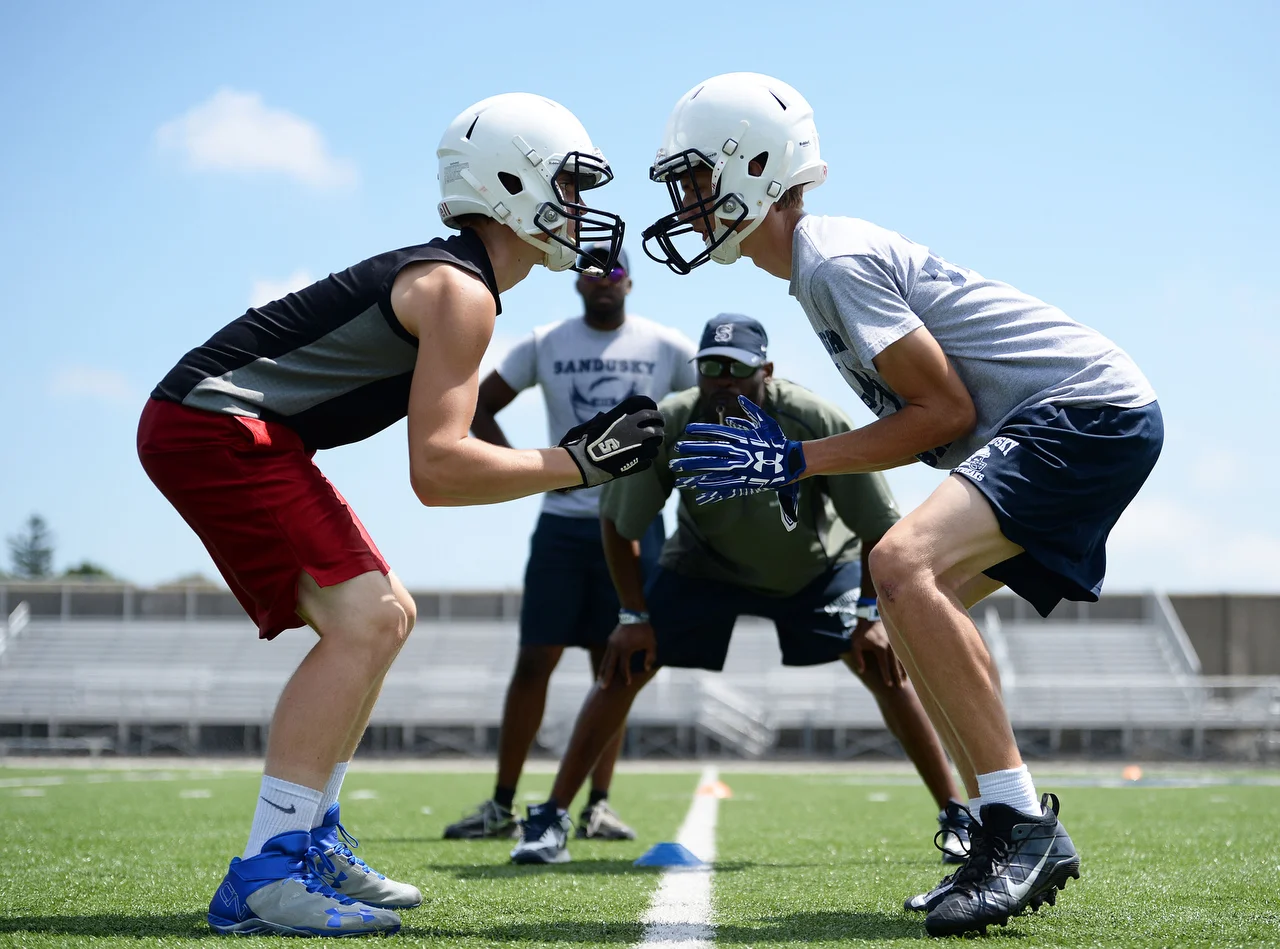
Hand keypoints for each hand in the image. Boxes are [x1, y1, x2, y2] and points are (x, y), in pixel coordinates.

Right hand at [560, 395, 664, 489]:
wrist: (584, 463)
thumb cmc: (586, 441)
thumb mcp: (596, 422)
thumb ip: (610, 418)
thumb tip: (611, 415)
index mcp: (622, 414)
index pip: (644, 401)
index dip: (650, 405)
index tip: (652, 409)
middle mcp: (633, 426)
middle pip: (656, 419)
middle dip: (659, 421)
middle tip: (658, 426)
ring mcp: (639, 443)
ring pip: (658, 438)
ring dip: (655, 440)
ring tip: (651, 443)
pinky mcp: (639, 459)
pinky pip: (651, 456)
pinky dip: (647, 457)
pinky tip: (641, 458)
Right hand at [599, 622, 656, 688]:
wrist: (634, 614)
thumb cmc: (644, 629)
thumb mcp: (651, 643)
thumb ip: (650, 656)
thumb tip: (647, 669)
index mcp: (626, 649)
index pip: (624, 667)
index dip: (626, 676)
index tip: (627, 684)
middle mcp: (616, 647)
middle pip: (609, 666)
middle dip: (606, 677)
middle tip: (603, 688)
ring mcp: (611, 643)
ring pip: (605, 660)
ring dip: (602, 670)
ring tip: (599, 680)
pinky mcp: (610, 640)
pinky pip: (607, 654)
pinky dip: (604, 662)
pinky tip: (604, 668)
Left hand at [669, 396, 804, 532]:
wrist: (791, 462)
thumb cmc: (778, 441)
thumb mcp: (766, 422)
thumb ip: (751, 410)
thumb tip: (740, 397)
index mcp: (742, 437)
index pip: (717, 431)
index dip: (702, 430)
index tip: (688, 429)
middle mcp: (738, 452)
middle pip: (710, 451)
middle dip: (692, 451)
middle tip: (676, 452)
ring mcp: (740, 468)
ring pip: (713, 469)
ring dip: (695, 470)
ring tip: (680, 472)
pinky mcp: (744, 481)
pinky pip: (724, 484)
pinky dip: (711, 485)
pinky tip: (698, 486)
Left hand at [848, 618, 904, 687]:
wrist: (871, 615)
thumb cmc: (862, 631)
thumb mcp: (856, 644)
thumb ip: (858, 658)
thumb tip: (861, 671)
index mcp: (880, 649)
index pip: (885, 666)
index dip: (887, 676)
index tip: (889, 685)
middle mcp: (890, 647)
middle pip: (895, 665)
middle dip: (897, 677)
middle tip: (900, 687)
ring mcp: (895, 643)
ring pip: (901, 660)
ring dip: (903, 671)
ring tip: (905, 681)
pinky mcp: (896, 640)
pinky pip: (902, 653)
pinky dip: (905, 662)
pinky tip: (907, 668)